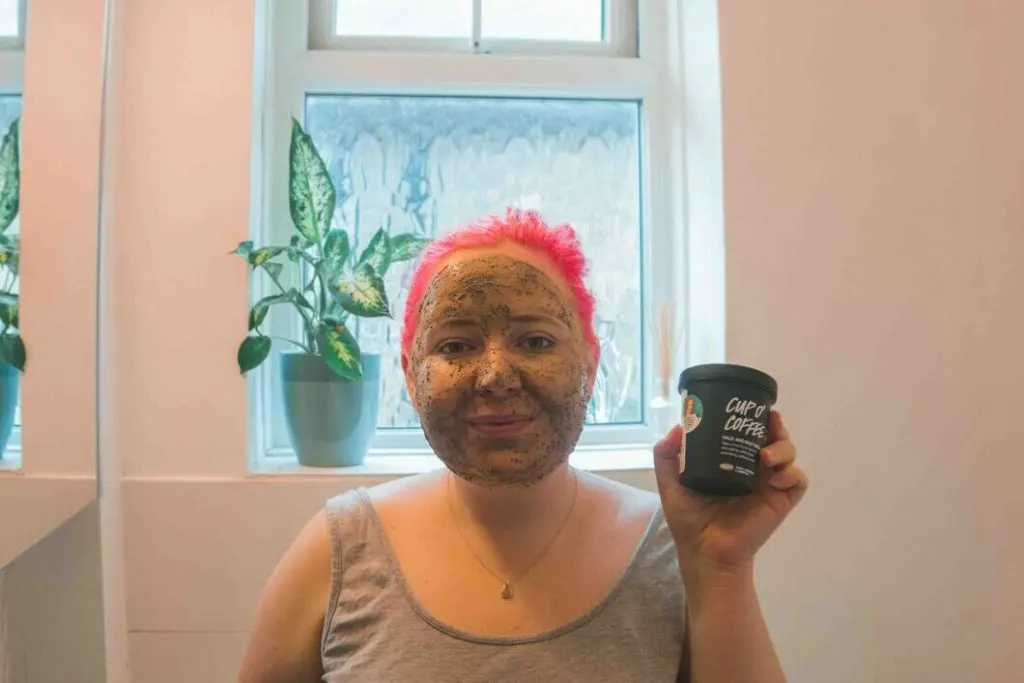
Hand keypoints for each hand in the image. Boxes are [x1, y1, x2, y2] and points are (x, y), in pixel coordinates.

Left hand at [652, 411, 807, 580]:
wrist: (704, 552)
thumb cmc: (689, 520)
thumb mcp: (670, 484)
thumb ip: (666, 456)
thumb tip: (678, 428)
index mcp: (731, 461)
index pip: (748, 432)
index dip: (753, 418)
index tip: (749, 406)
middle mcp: (753, 469)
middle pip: (773, 437)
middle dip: (775, 427)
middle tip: (769, 423)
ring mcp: (769, 484)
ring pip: (788, 453)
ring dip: (783, 447)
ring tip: (765, 457)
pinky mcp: (781, 501)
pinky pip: (797, 480)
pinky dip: (792, 473)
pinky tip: (776, 477)